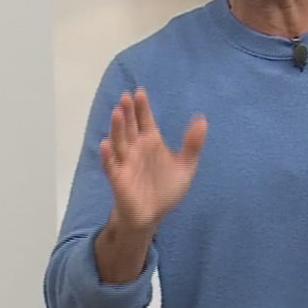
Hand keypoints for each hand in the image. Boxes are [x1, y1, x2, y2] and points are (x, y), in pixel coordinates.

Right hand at [99, 89, 206, 234]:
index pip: (145, 121)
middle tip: (126, 97)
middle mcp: (136, 148)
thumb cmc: (166, 188)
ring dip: (117, 128)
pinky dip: (107, 156)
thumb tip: (202, 119)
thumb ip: (192, 145)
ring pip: (119, 141)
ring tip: (117, 112)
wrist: (153, 215)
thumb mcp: (185, 167)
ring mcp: (125, 162)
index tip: (140, 92)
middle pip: (130, 127)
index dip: (142, 107)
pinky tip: (105, 145)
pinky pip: (111, 165)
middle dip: (128, 112)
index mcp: (151, 142)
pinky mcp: (118, 178)